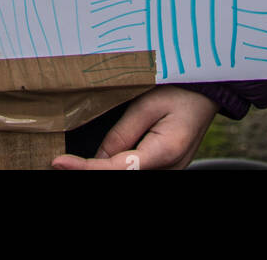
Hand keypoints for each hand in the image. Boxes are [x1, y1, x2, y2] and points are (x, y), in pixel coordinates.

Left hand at [50, 86, 218, 169]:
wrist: (208, 92)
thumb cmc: (180, 89)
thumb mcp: (147, 103)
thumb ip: (122, 133)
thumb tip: (98, 158)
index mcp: (165, 152)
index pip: (116, 169)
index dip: (85, 168)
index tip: (58, 162)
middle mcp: (170, 170)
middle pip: (122, 176)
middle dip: (91, 170)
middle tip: (62, 162)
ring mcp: (171, 172)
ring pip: (130, 175)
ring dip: (103, 168)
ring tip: (74, 161)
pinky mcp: (168, 169)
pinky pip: (138, 171)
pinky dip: (117, 167)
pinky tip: (98, 162)